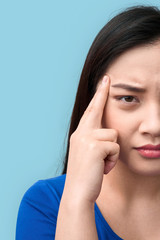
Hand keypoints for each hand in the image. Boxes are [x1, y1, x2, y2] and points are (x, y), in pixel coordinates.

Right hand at [64, 75, 119, 203]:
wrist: (78, 192)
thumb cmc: (86, 175)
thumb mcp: (88, 154)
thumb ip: (94, 141)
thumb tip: (108, 134)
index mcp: (80, 134)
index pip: (90, 111)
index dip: (97, 96)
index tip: (103, 81)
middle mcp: (81, 133)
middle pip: (95, 109)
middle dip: (101, 93)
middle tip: (107, 78)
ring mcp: (86, 138)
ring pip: (113, 135)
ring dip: (112, 152)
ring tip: (102, 164)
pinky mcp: (95, 147)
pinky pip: (115, 147)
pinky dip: (112, 160)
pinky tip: (103, 168)